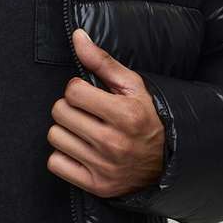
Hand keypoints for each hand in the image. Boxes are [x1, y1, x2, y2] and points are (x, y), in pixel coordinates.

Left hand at [46, 28, 165, 197]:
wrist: (167, 162)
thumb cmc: (146, 118)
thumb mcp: (132, 85)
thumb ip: (101, 60)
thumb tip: (77, 36)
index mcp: (125, 115)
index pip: (73, 91)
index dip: (78, 89)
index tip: (90, 95)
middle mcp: (114, 143)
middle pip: (59, 113)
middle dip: (69, 108)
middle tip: (86, 112)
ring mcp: (104, 167)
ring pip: (55, 137)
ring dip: (65, 131)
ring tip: (84, 130)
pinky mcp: (96, 185)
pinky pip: (55, 164)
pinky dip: (63, 156)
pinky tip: (80, 150)